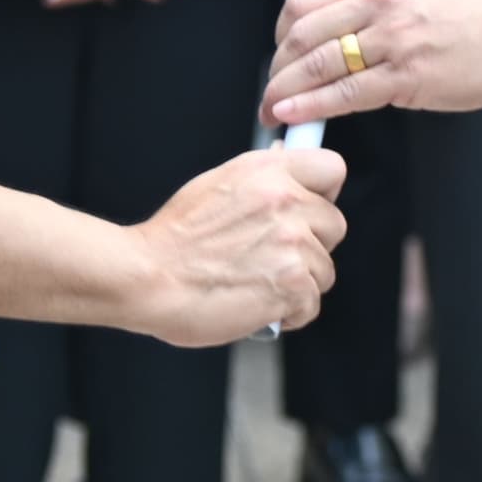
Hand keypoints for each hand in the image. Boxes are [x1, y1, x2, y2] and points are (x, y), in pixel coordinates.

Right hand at [126, 144, 348, 344]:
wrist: (147, 278)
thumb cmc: (173, 240)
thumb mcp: (216, 186)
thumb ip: (260, 180)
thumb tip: (288, 170)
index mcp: (266, 171)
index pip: (332, 168)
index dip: (323, 194)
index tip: (308, 209)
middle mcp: (284, 202)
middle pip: (335, 225)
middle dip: (312, 245)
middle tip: (274, 257)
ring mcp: (292, 244)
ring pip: (325, 269)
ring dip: (298, 283)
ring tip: (258, 283)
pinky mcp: (293, 285)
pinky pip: (311, 304)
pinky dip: (289, 313)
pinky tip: (258, 304)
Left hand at [263, 0, 481, 128]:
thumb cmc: (466, 19)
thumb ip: (370, 13)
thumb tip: (330, 44)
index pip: (302, 4)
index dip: (279, 36)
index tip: (278, 61)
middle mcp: (376, 8)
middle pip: (301, 36)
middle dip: (275, 71)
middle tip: (267, 98)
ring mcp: (391, 41)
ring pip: (317, 65)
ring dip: (283, 94)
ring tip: (270, 115)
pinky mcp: (408, 76)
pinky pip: (347, 93)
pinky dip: (313, 106)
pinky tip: (295, 117)